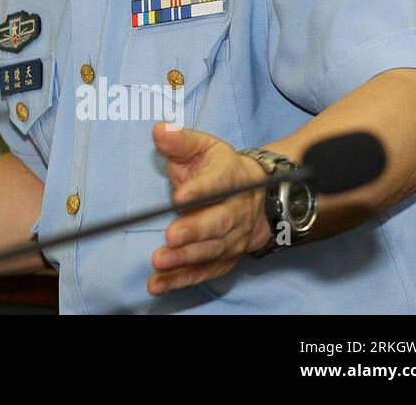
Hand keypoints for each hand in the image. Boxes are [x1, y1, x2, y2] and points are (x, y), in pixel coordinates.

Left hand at [148, 123, 271, 295]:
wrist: (257, 195)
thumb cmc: (220, 168)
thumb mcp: (204, 146)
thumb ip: (181, 141)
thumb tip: (159, 131)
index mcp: (229, 179)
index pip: (216, 184)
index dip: (200, 191)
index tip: (179, 197)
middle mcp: (235, 211)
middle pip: (217, 223)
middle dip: (195, 231)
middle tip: (171, 236)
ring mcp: (232, 238)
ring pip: (211, 251)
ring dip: (185, 259)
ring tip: (160, 262)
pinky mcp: (224, 258)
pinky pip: (205, 271)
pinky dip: (183, 279)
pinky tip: (159, 284)